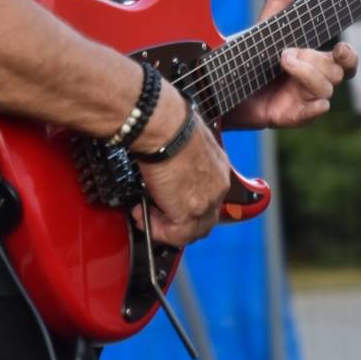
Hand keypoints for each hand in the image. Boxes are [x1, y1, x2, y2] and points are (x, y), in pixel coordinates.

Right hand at [133, 89, 230, 247]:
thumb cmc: (169, 124)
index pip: (210, 197)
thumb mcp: (183, 141)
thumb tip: (166, 164)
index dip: (188, 205)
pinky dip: (157, 230)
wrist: (164, 126)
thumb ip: (181, 158)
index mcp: (218, 167)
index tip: (167, 202)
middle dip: (179, 221)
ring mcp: (206, 201)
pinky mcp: (189, 212)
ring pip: (192, 231)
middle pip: (205, 219)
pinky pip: (176, 235)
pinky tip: (142, 215)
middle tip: (155, 214)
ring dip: (166, 228)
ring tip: (145, 214)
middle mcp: (218, 186)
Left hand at [222, 0, 359, 129]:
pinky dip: (314, 108)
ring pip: (326, 90)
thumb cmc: (243, 61)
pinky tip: (311, 103)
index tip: (341, 47)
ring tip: (282, 61)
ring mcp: (301, 99)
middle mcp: (310, 80)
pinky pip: (311, 114)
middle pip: (338, 73)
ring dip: (308, 74)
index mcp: (310, 60)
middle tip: (288, 52)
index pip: (345, 61)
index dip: (350, 56)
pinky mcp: (288, 115)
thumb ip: (276, 6)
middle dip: (317, 60)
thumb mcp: (261, 32)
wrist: (216, 88)